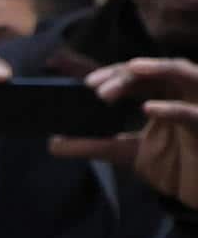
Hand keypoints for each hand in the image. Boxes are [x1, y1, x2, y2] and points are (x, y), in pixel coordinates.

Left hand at [53, 58, 197, 207]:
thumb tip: (54, 143)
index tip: (87, 84)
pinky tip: (148, 109)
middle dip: (125, 75)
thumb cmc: (173, 167)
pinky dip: (172, 109)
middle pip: (157, 71)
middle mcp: (186, 94)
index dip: (114, 74)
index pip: (139, 75)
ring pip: (184, 73)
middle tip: (96, 88)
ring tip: (126, 75)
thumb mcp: (125, 153)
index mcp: (167, 95)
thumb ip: (92, 145)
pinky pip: (192, 113)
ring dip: (154, 71)